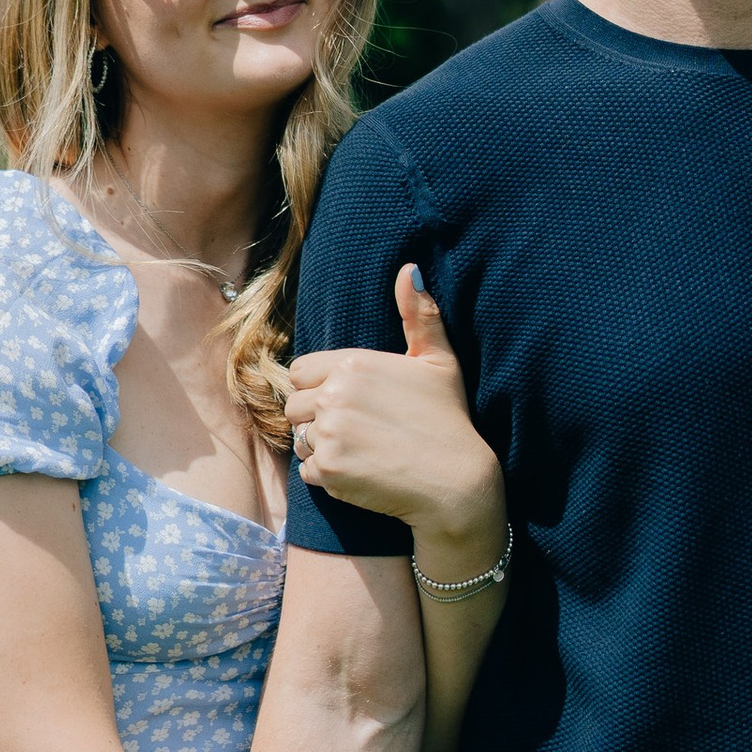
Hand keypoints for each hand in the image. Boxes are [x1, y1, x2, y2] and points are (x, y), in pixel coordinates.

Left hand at [287, 269, 504, 561]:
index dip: (320, 387)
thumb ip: (419, 314)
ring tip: (361, 451)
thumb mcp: (439, 361)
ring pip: (300, 439)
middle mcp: (334, 395)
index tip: (350, 402)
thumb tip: (410, 268)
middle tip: (357, 430)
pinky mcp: (328, 469)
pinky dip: (327, 476)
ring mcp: (329, 433)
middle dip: (316, 418)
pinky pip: (306, 471)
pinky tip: (360, 472)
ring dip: (321, 447)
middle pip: (295, 405)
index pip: (301, 371)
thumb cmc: (448, 419)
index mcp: (352, 364)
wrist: (457, 483)